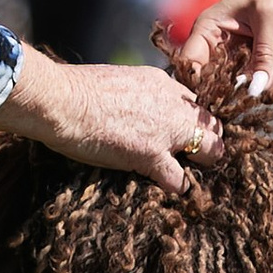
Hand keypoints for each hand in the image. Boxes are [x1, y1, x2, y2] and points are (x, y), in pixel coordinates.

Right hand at [0, 52, 222, 189]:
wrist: (61, 100)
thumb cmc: (73, 90)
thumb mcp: (114, 81)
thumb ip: (131, 94)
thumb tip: (125, 108)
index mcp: (160, 82)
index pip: (191, 102)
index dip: (188, 119)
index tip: (180, 132)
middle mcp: (171, 102)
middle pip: (211, 122)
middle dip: (206, 139)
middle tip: (194, 155)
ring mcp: (166, 130)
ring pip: (210, 149)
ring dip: (203, 163)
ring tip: (193, 175)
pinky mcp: (152, 155)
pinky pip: (181, 180)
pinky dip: (179, 188)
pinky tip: (172, 191)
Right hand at [177, 0, 272, 101]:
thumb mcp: (270, 15)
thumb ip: (264, 54)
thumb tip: (256, 91)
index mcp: (210, 30)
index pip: (191, 66)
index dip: (197, 87)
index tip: (215, 100)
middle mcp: (223, 50)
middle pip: (217, 88)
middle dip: (239, 90)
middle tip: (259, 79)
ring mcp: (245, 61)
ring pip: (249, 90)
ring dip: (269, 77)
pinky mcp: (267, 67)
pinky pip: (272, 86)